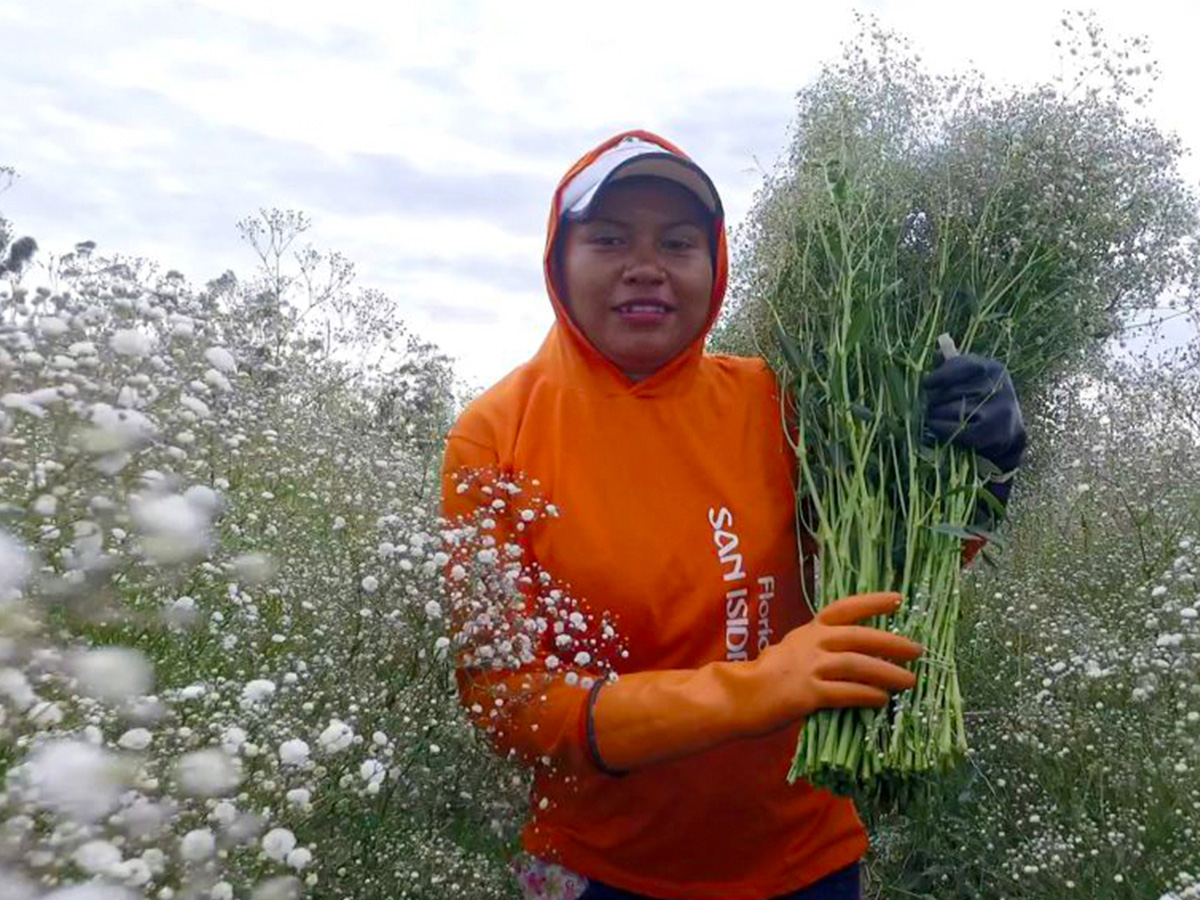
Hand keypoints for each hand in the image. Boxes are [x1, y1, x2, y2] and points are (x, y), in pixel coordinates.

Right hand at [586, 592, 921, 771]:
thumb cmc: (763, 680)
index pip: (844, 609)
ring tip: (910, 681)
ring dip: (887, 673)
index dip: (872, 603)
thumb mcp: (791, 655)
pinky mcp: (806, 694)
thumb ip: (818, 655)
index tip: (899, 600)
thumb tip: (853, 663)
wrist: (734, 697)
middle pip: (859, 637)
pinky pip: (845, 693)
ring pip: (857, 665)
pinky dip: (867, 695)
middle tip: (918, 650)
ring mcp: (808, 668)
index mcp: (807, 631)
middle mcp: (810, 644)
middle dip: (892, 642)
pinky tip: (883, 701)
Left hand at [922, 354, 1026, 500]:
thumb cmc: (983, 401)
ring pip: (948, 410)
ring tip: (932, 417)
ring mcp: (997, 410)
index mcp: (993, 368)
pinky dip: (940, 429)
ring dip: (934, 415)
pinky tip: (935, 428)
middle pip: (950, 391)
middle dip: (934, 400)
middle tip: (929, 406)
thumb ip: (954, 366)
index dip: (940, 375)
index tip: (926, 384)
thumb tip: (936, 354)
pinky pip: (953, 430)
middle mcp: (998, 386)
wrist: (1008, 432)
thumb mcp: (973, 379)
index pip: (962, 366)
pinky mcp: (991, 432)